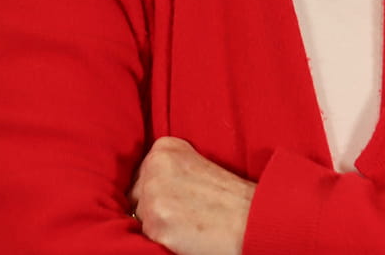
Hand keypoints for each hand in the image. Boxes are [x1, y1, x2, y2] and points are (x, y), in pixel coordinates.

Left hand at [129, 137, 255, 254]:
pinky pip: (146, 236)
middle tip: (183, 211)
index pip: (140, 173)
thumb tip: (140, 188)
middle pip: (134, 194)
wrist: (250, 218)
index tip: (176, 196)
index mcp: (165, 147)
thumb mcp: (194, 164)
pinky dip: (162, 237)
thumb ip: (167, 168)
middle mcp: (155, 165)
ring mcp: (154, 194)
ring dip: (156, 223)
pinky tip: (183, 233)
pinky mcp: (155, 223)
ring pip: (139, 216)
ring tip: (185, 221)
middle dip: (151, 205)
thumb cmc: (227, 195)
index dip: (155, 190)